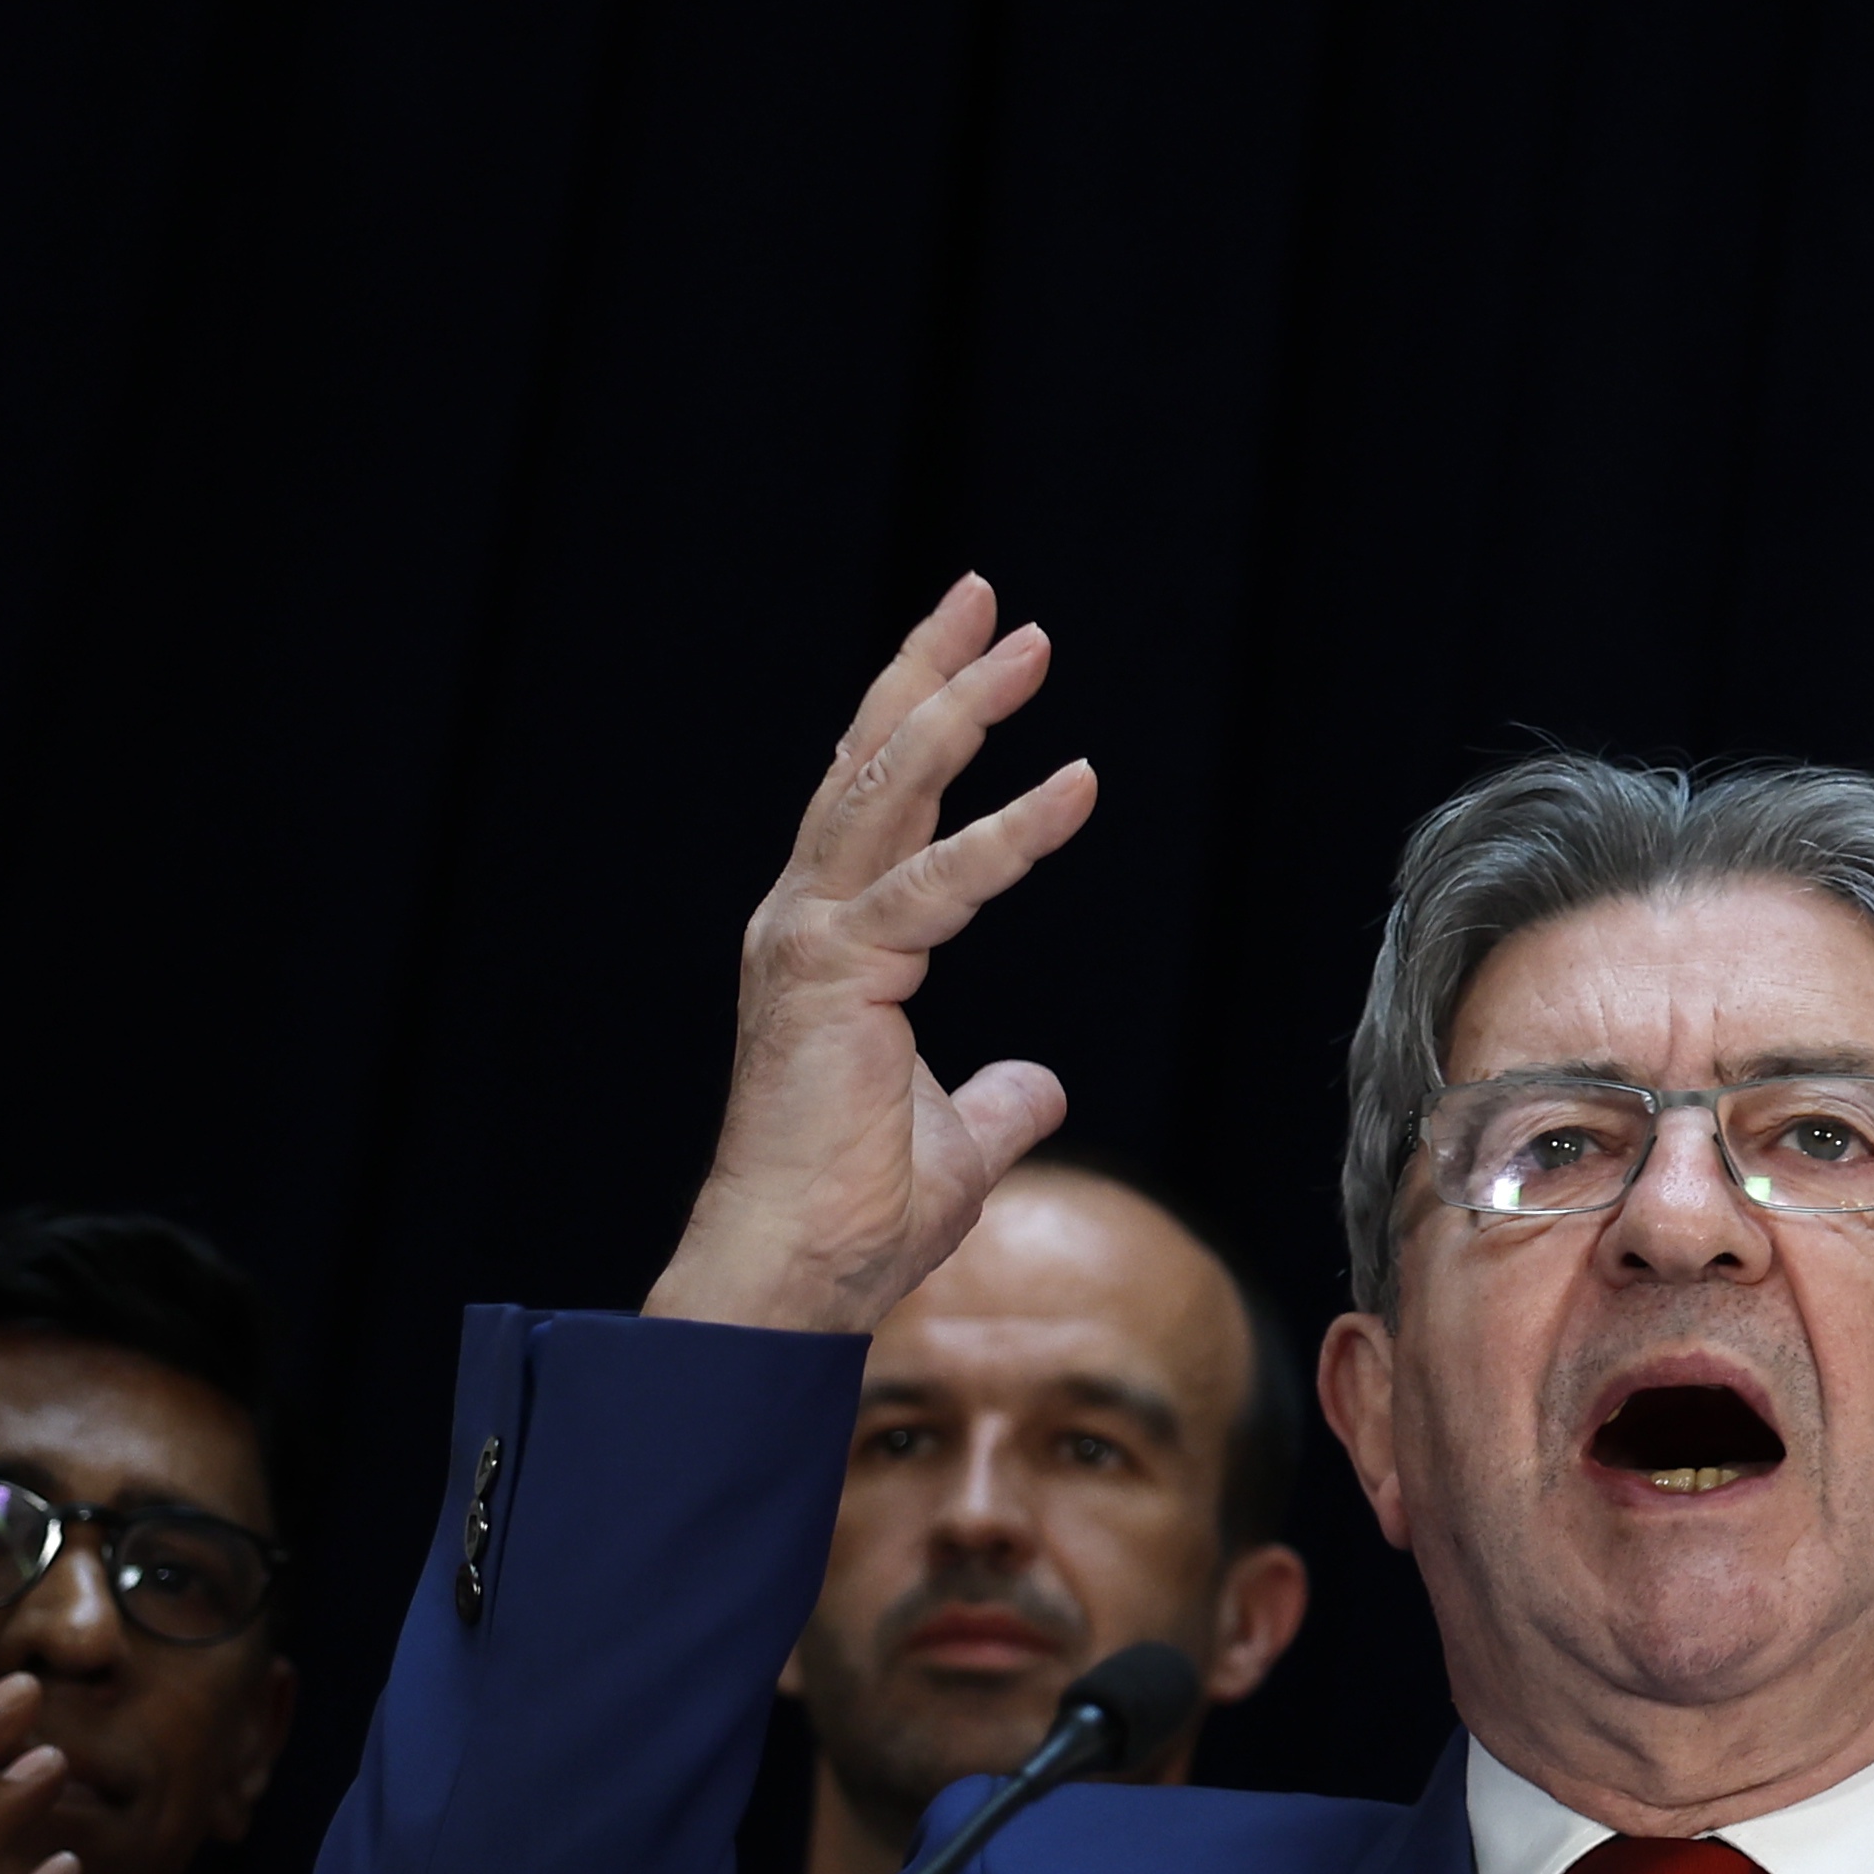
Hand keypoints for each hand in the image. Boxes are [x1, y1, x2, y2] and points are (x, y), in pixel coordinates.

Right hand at [643, 578, 1099, 1332]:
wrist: (798, 1276)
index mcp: (828, 946)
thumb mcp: (957, 1142)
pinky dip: (1010, 834)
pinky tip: (1076, 785)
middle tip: (988, 598)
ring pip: (889, 794)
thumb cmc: (859, 1218)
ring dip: (959, 708)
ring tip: (1026, 642)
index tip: (982, 660)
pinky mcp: (835, 976)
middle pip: (871, 769)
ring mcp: (810, 943)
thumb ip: (996, 1100)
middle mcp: (805, 925)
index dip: (926, 728)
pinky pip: (938, 886)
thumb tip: (1038, 1085)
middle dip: (931, 676)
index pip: (879, 808)